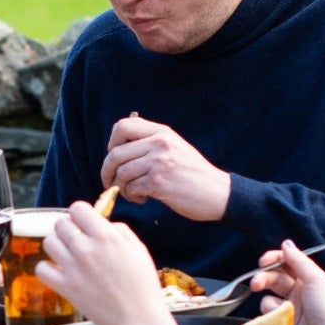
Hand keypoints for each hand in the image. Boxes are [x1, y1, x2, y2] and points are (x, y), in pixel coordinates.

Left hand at [36, 204, 178, 324]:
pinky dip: (47, 269)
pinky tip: (58, 272)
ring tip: (67, 255)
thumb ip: (120, 231)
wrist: (138, 318)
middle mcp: (86, 248)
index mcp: (105, 236)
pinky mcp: (65, 287)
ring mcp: (73, 267)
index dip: (80, 214)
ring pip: (48, 242)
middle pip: (60, 224)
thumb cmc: (143, 286)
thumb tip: (104, 224)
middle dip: (69, 229)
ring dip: (57, 246)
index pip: (77, 208)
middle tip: (77, 241)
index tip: (83, 223)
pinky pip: (41, 269)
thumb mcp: (139, 249)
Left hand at [100, 115, 231, 221]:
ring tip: (133, 193)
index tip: (115, 157)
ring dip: (121, 188)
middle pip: (115, 153)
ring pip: (121, 173)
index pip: (123, 126)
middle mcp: (159, 143)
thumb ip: (150, 143)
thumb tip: (117, 149)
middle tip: (110, 182)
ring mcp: (159, 162)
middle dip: (107, 171)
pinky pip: (131, 188)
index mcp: (161, 132)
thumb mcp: (174, 147)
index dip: (112, 143)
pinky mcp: (159, 182)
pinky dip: (132, 196)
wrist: (217, 192)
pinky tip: (143, 198)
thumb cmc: (193, 173)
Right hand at [251, 240, 324, 324]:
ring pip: (268, 300)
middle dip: (263, 279)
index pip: (287, 264)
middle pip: (273, 279)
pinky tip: (283, 323)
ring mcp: (290, 310)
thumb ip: (299, 261)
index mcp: (309, 280)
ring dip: (270, 304)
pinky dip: (272, 319)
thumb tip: (286, 243)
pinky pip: (268, 318)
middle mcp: (299, 293)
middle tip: (256, 283)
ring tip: (281, 311)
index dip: (274, 260)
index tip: (264, 261)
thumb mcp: (316, 279)